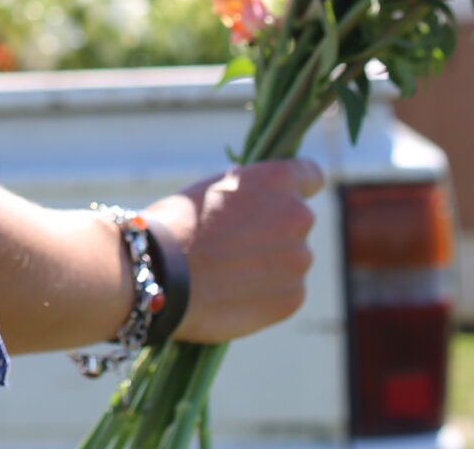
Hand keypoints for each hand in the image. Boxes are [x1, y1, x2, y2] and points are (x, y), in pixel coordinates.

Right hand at [143, 159, 321, 344]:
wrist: (162, 274)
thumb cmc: (177, 225)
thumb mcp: (209, 189)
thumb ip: (243, 189)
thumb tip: (253, 192)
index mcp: (278, 180)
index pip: (311, 175)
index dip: (298, 186)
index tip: (282, 199)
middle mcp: (298, 216)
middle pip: (297, 221)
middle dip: (275, 229)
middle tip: (237, 243)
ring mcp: (298, 260)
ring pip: (291, 259)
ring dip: (270, 263)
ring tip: (229, 273)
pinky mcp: (293, 297)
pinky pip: (286, 291)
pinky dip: (266, 293)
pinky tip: (234, 293)